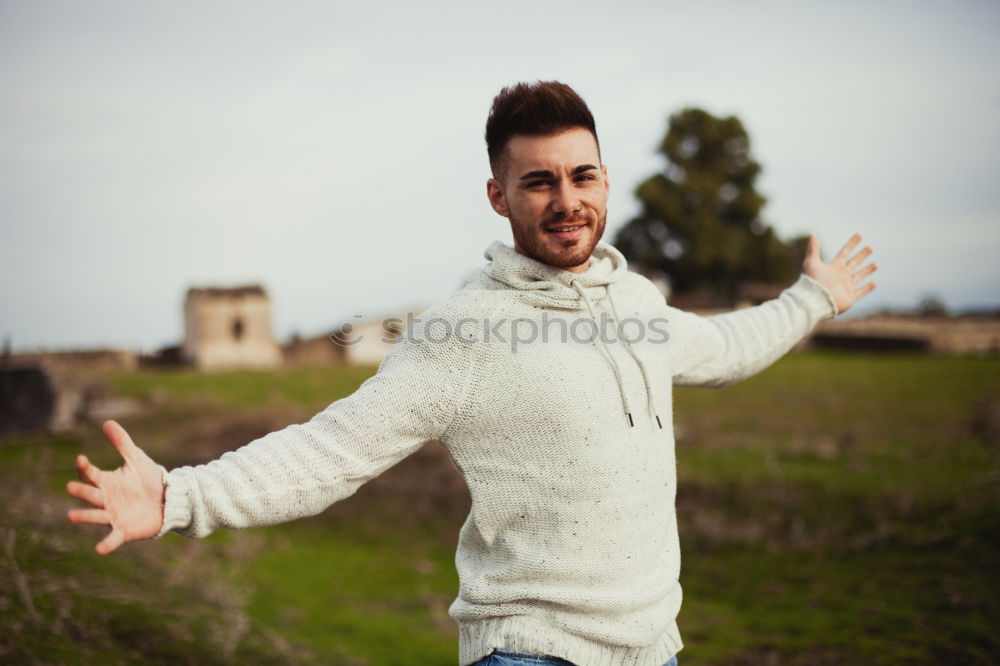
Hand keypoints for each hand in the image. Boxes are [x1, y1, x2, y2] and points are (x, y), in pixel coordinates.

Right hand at [66, 420, 164, 554]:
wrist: (168, 499)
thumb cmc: (149, 479)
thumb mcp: (136, 458)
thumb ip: (122, 442)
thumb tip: (107, 422)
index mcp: (107, 482)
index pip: (91, 474)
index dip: (85, 468)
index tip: (82, 459)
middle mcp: (106, 500)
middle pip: (90, 495)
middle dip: (81, 492)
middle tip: (71, 487)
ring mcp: (113, 515)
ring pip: (96, 516)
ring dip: (84, 516)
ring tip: (71, 516)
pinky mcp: (124, 530)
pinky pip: (113, 538)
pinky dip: (107, 544)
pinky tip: (99, 549)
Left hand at [802, 233, 877, 314]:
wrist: (813, 300)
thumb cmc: (812, 281)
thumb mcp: (811, 262)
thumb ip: (813, 248)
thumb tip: (811, 233)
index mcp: (834, 266)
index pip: (845, 252)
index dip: (852, 243)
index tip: (859, 234)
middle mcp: (841, 275)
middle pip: (854, 262)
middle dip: (862, 255)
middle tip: (870, 247)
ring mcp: (846, 286)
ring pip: (859, 276)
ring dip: (867, 270)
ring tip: (876, 264)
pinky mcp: (849, 297)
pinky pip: (860, 292)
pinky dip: (868, 288)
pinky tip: (874, 283)